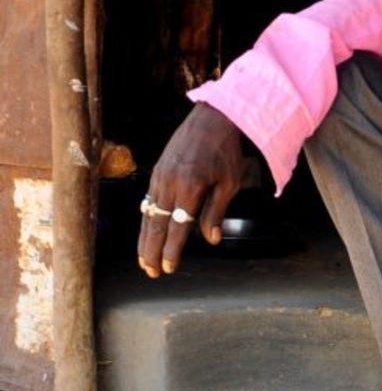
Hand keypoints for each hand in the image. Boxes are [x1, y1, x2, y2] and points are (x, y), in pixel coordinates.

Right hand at [138, 103, 244, 277]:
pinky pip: (149, 200)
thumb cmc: (225, 152)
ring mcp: (160, 176)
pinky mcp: (157, 171)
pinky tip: (146, 232)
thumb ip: (216, 212)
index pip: (177, 227)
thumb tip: (210, 240)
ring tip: (144, 259)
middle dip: (152, 250)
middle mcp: (169, 183)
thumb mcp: (229, 183)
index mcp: (189, 187)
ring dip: (145, 239)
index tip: (169, 268)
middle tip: (151, 272)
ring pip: (149, 214)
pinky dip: (147, 219)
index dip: (172, 250)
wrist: (211, 118)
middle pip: (156, 224)